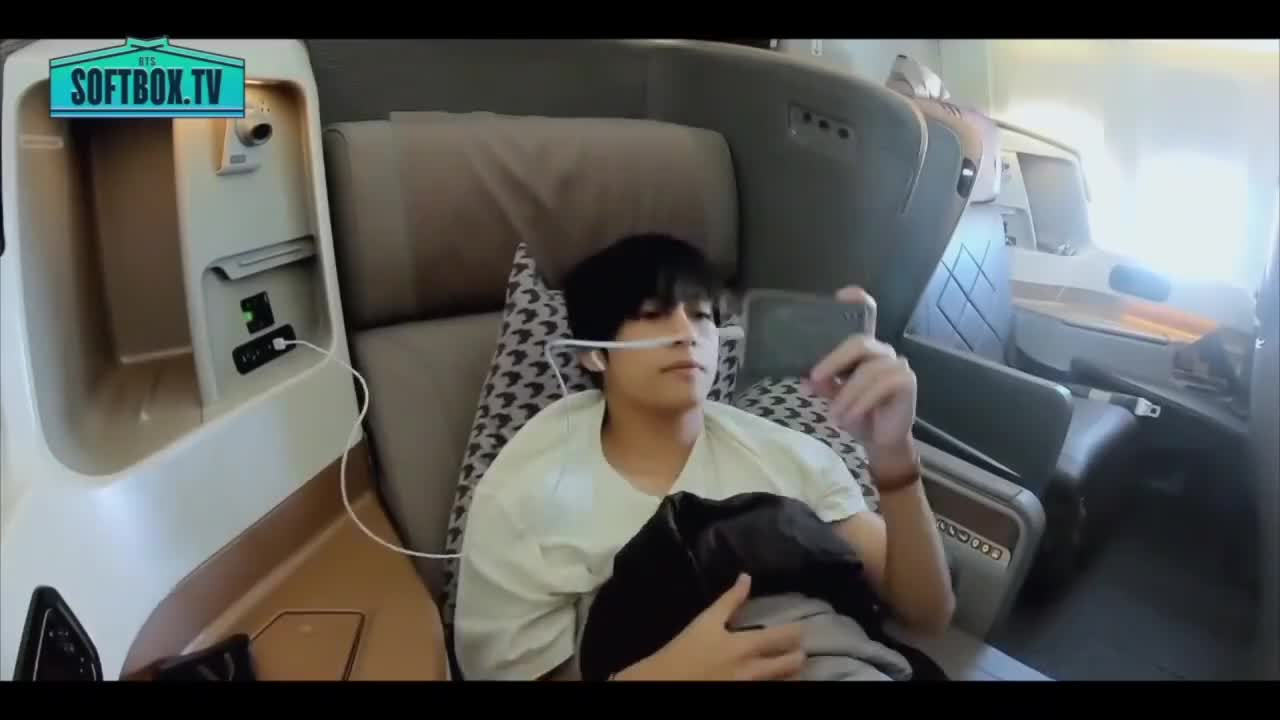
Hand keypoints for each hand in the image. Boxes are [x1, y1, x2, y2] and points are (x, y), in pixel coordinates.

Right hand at [616, 574, 805, 680]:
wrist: (664, 681)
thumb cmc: (684, 650)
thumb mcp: (705, 622)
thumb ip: (729, 601)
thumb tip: (746, 578)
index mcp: (744, 647)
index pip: (784, 637)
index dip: (798, 632)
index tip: (803, 627)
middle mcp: (752, 671)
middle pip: (791, 664)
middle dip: (800, 656)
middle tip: (800, 649)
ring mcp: (749, 687)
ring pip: (785, 681)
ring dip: (792, 673)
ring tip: (792, 666)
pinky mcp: (742, 694)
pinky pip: (768, 689)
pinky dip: (775, 682)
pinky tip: (774, 678)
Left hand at [807, 286, 918, 479]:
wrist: (880, 440)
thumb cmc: (857, 412)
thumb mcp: (834, 397)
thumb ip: (823, 384)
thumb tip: (805, 379)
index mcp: (862, 349)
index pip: (865, 315)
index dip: (857, 301)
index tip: (842, 295)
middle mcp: (881, 351)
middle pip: (859, 342)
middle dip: (834, 360)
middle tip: (815, 378)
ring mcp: (896, 364)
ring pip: (868, 370)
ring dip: (847, 395)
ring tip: (835, 416)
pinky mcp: (906, 380)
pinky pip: (881, 385)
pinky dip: (862, 402)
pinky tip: (851, 416)